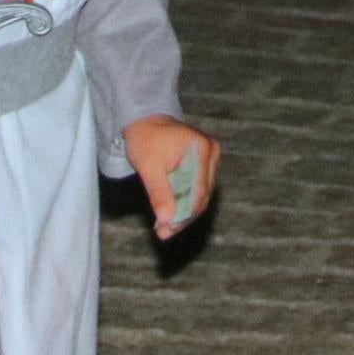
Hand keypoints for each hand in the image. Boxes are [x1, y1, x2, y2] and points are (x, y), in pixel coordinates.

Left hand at [122, 113, 221, 238]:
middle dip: (182, 216)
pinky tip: (166, 217)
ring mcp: (209, 159)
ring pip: (199, 196)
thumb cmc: (144, 138)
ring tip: (163, 229)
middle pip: (201, 196)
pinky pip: (195, 190)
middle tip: (163, 233)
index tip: (168, 229)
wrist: (143, 121)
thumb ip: (158, 192)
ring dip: (182, 213)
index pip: (199, 191)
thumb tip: (166, 220)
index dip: (184, 214)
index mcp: (202, 148)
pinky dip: (181, 203)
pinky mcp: (202, 165)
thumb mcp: (148, 166)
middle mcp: (211, 153)